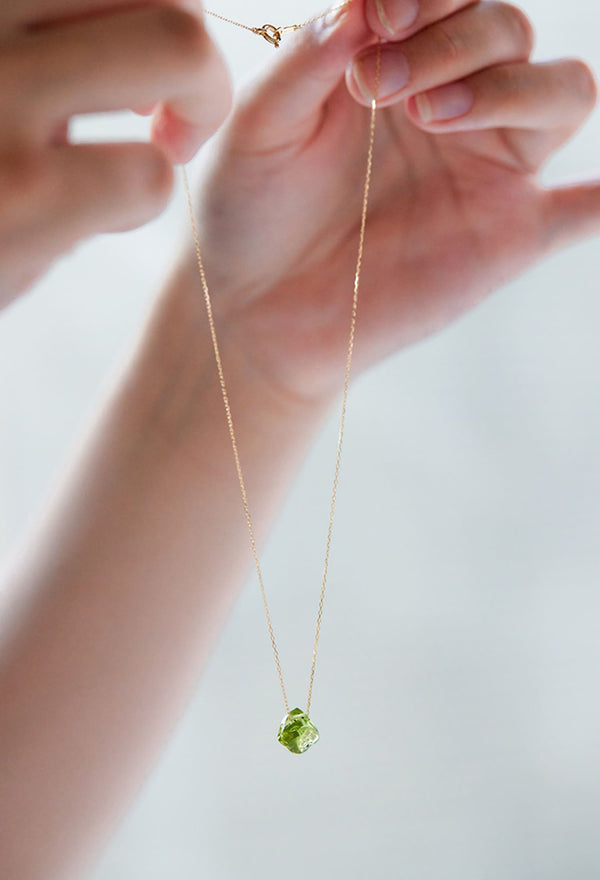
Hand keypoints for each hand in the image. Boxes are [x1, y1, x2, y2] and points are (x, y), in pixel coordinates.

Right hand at [0, 0, 230, 307]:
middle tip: (171, 117)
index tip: (140, 66)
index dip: (161, 2)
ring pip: (177, 50)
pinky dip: (144, 201)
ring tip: (151, 155)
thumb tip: (165, 15)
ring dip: (194, 113)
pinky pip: (149, 175)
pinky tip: (99, 218)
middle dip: (197, 53)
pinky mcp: (16, 192)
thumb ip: (29, 34)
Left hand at [193, 0, 597, 402]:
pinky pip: (583, 209)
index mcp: (395, 65)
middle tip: (377, 86)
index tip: (379, 17)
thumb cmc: (251, 213)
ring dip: (510, 85)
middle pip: (508, 29)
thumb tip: (362, 3)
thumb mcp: (259, 126)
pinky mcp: (508, 236)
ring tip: (428, 117)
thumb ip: (308, 60)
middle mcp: (452, 107)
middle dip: (451, 40)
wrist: (256, 311)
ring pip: (562, 91)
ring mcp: (487, 170)